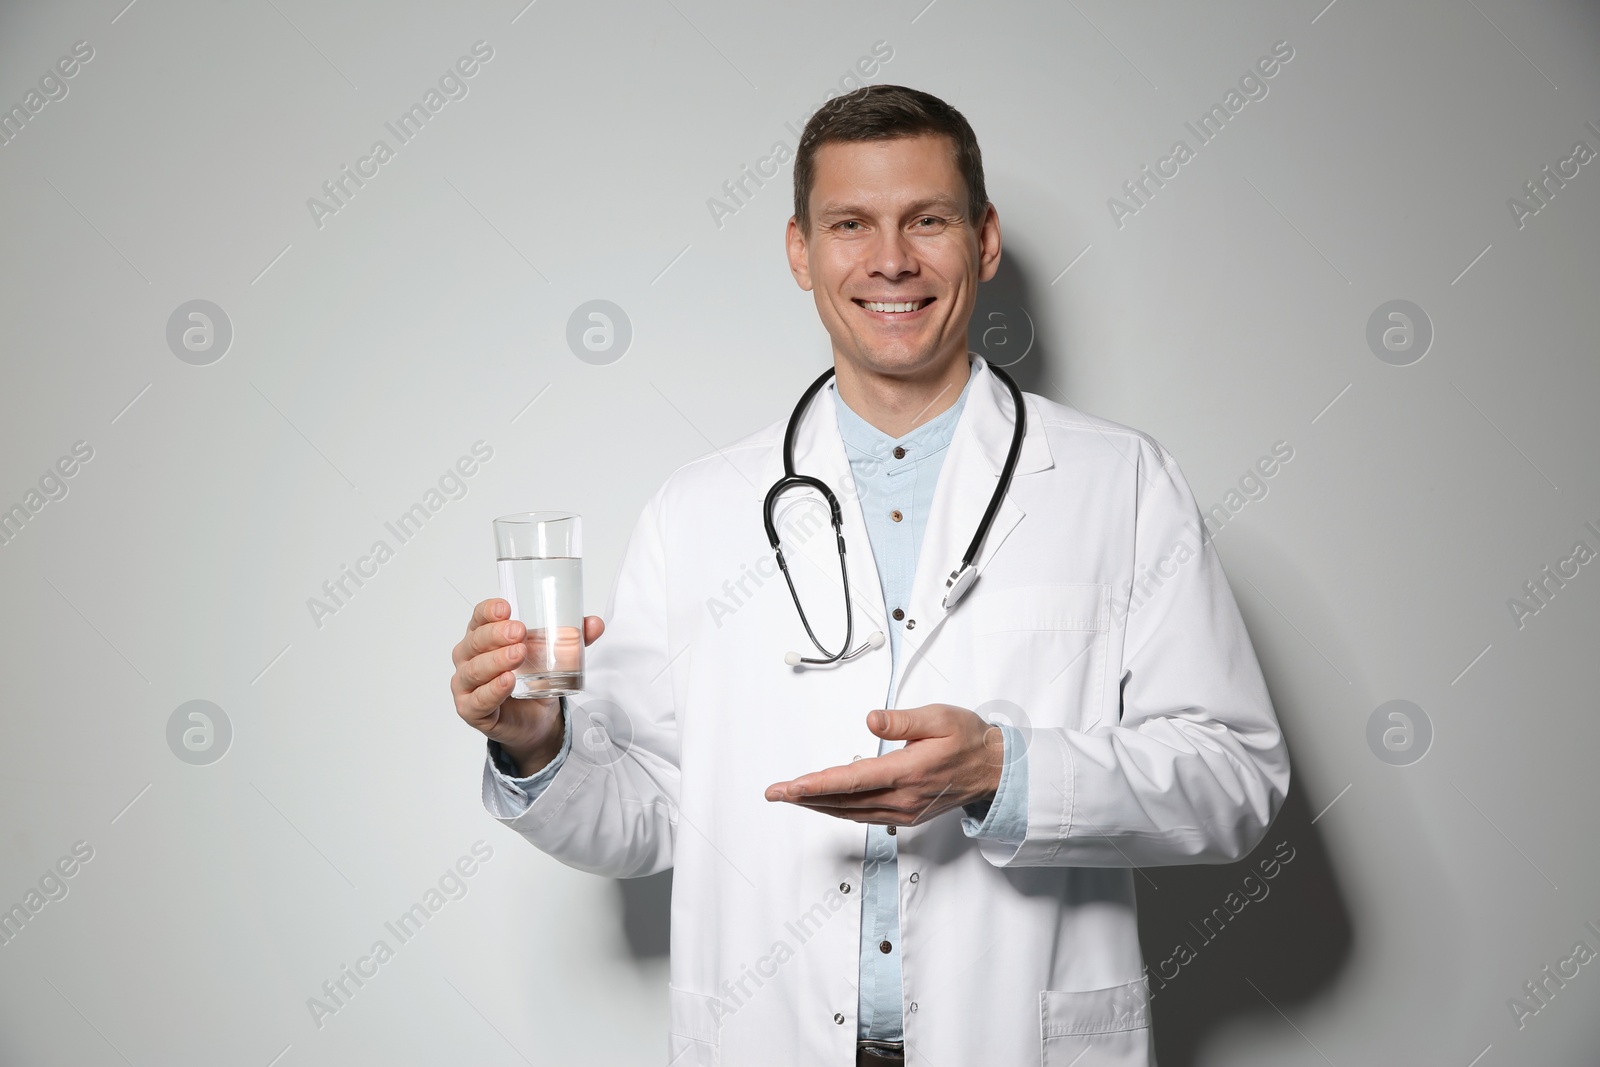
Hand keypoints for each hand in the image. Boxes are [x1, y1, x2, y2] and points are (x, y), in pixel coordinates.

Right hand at [450, 598, 604, 775]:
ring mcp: (466, 684)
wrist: (536, 720)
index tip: (507, 608)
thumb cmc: (534, 679)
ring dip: (496, 660)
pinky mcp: (471, 709)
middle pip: (475, 641)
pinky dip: (492, 690)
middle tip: (520, 631)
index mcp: (483, 637)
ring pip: (475, 669)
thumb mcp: (554, 655)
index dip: (489, 611)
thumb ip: (573, 639)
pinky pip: (478, 699)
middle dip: (496, 634)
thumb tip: (595, 623)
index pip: (479, 618)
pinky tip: (508, 681)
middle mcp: (469, 658)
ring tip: (519, 655)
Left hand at [764, 704, 1004, 824]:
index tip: (790, 786)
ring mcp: (904, 810)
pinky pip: (865, 816)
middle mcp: (903, 797)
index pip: (853, 780)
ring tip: (792, 797)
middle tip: (775, 792)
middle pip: (844, 801)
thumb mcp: (940, 718)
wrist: (995, 770)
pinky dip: (841, 809)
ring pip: (851, 812)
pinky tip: (827, 803)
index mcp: (908, 771)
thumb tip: (871, 719)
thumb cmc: (969, 740)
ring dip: (819, 805)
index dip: (817, 784)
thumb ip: (903, 721)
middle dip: (805, 797)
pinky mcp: (907, 815)